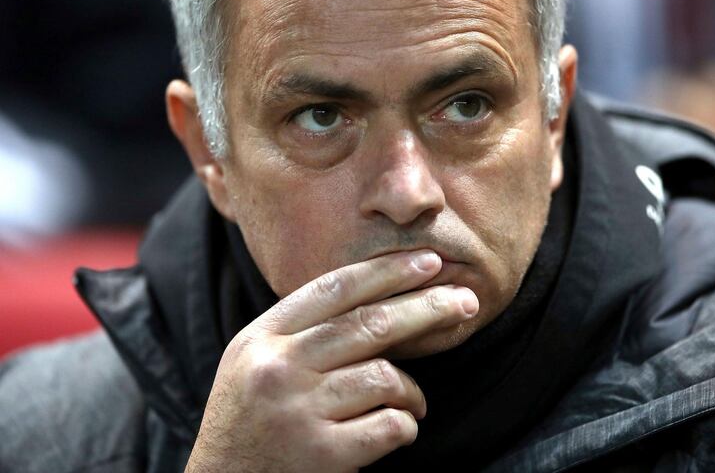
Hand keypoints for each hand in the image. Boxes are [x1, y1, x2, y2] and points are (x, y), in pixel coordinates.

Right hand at [185, 250, 478, 472]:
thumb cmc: (248, 421)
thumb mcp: (256, 362)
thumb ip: (303, 331)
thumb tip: (382, 299)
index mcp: (261, 338)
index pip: (335, 289)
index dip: (387, 271)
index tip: (429, 261)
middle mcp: (277, 369)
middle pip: (370, 325)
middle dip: (427, 308)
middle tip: (467, 301)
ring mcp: (297, 413)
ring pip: (385, 377)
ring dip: (413, 390)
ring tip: (414, 402)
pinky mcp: (320, 456)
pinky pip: (389, 425)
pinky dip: (406, 425)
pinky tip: (400, 428)